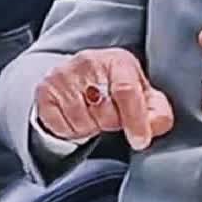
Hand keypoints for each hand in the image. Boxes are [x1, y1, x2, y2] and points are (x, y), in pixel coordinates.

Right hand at [36, 48, 173, 149]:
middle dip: (113, 124)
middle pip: (105, 113)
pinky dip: (72, 131)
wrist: (78, 78)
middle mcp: (87, 62)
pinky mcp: (44, 92)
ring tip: (94, 114)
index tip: (140, 141)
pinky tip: (78, 117)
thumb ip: (157, 111)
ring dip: (91, 129)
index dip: (135, 120)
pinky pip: (61, 128)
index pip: (126, 91)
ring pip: (82, 124)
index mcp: (117, 60)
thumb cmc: (116, 87)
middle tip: (112, 115)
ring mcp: (62, 75)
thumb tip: (155, 126)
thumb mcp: (142, 94)